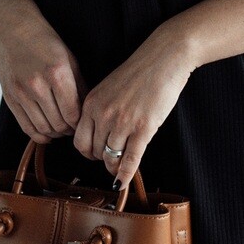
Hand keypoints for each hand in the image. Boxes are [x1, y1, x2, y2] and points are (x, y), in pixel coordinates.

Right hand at [0, 3, 88, 143]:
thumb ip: (80, 86)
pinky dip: (39, 134)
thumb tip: (88, 111)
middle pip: (59, 124)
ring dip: (56, 133)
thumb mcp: (70, 58)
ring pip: (43, 128)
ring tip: (62, 128)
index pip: (73, 113)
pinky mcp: (9, 97)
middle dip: (70, 129)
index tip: (85, 121)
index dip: (81, 123)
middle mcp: (37, 85)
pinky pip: (26, 126)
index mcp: (57, 73)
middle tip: (75, 127)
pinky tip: (47, 131)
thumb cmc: (44, 39)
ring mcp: (21, 92)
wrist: (12, 26)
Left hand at [73, 26, 196, 189]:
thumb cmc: (139, 72)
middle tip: (110, 160)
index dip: (87, 151)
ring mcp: (123, 123)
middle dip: (101, 159)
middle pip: (93, 152)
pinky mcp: (143, 129)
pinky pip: (130, 160)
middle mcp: (103, 114)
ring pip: (111, 158)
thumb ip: (99, 109)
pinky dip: (125, 175)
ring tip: (120, 168)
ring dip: (114, 167)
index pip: (79, 140)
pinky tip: (123, 184)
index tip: (95, 153)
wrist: (163, 58)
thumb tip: (96, 134)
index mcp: (91, 103)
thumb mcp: (108, 87)